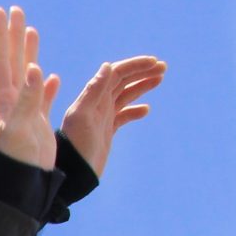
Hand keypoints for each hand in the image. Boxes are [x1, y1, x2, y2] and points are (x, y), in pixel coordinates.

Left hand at [0, 5, 58, 170]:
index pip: (2, 59)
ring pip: (25, 75)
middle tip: (15, 10)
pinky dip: (45, 86)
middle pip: (11, 60)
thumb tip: (37, 70)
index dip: (2, 35)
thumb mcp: (22, 128)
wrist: (14, 188)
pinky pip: (40, 99)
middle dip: (13, 35)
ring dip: (28, 53)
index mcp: (6, 99)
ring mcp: (22, 113)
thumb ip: (30, 99)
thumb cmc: (15, 161)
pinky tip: (51, 77)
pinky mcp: (33, 126)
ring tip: (32, 32)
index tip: (2, 10)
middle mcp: (10, 102)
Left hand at [58, 55, 165, 175]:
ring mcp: (103, 116)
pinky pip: (123, 115)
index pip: (116, 72)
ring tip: (160, 78)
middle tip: (164, 68)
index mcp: (92, 96)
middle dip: (142, 72)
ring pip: (125, 95)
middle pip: (123, 80)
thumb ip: (93, 91)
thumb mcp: (82, 116)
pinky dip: (135, 110)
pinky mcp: (107, 131)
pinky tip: (146, 110)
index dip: (135, 65)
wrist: (72, 173)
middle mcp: (97, 103)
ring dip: (142, 85)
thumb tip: (108, 66)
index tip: (154, 62)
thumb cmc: (75, 145)